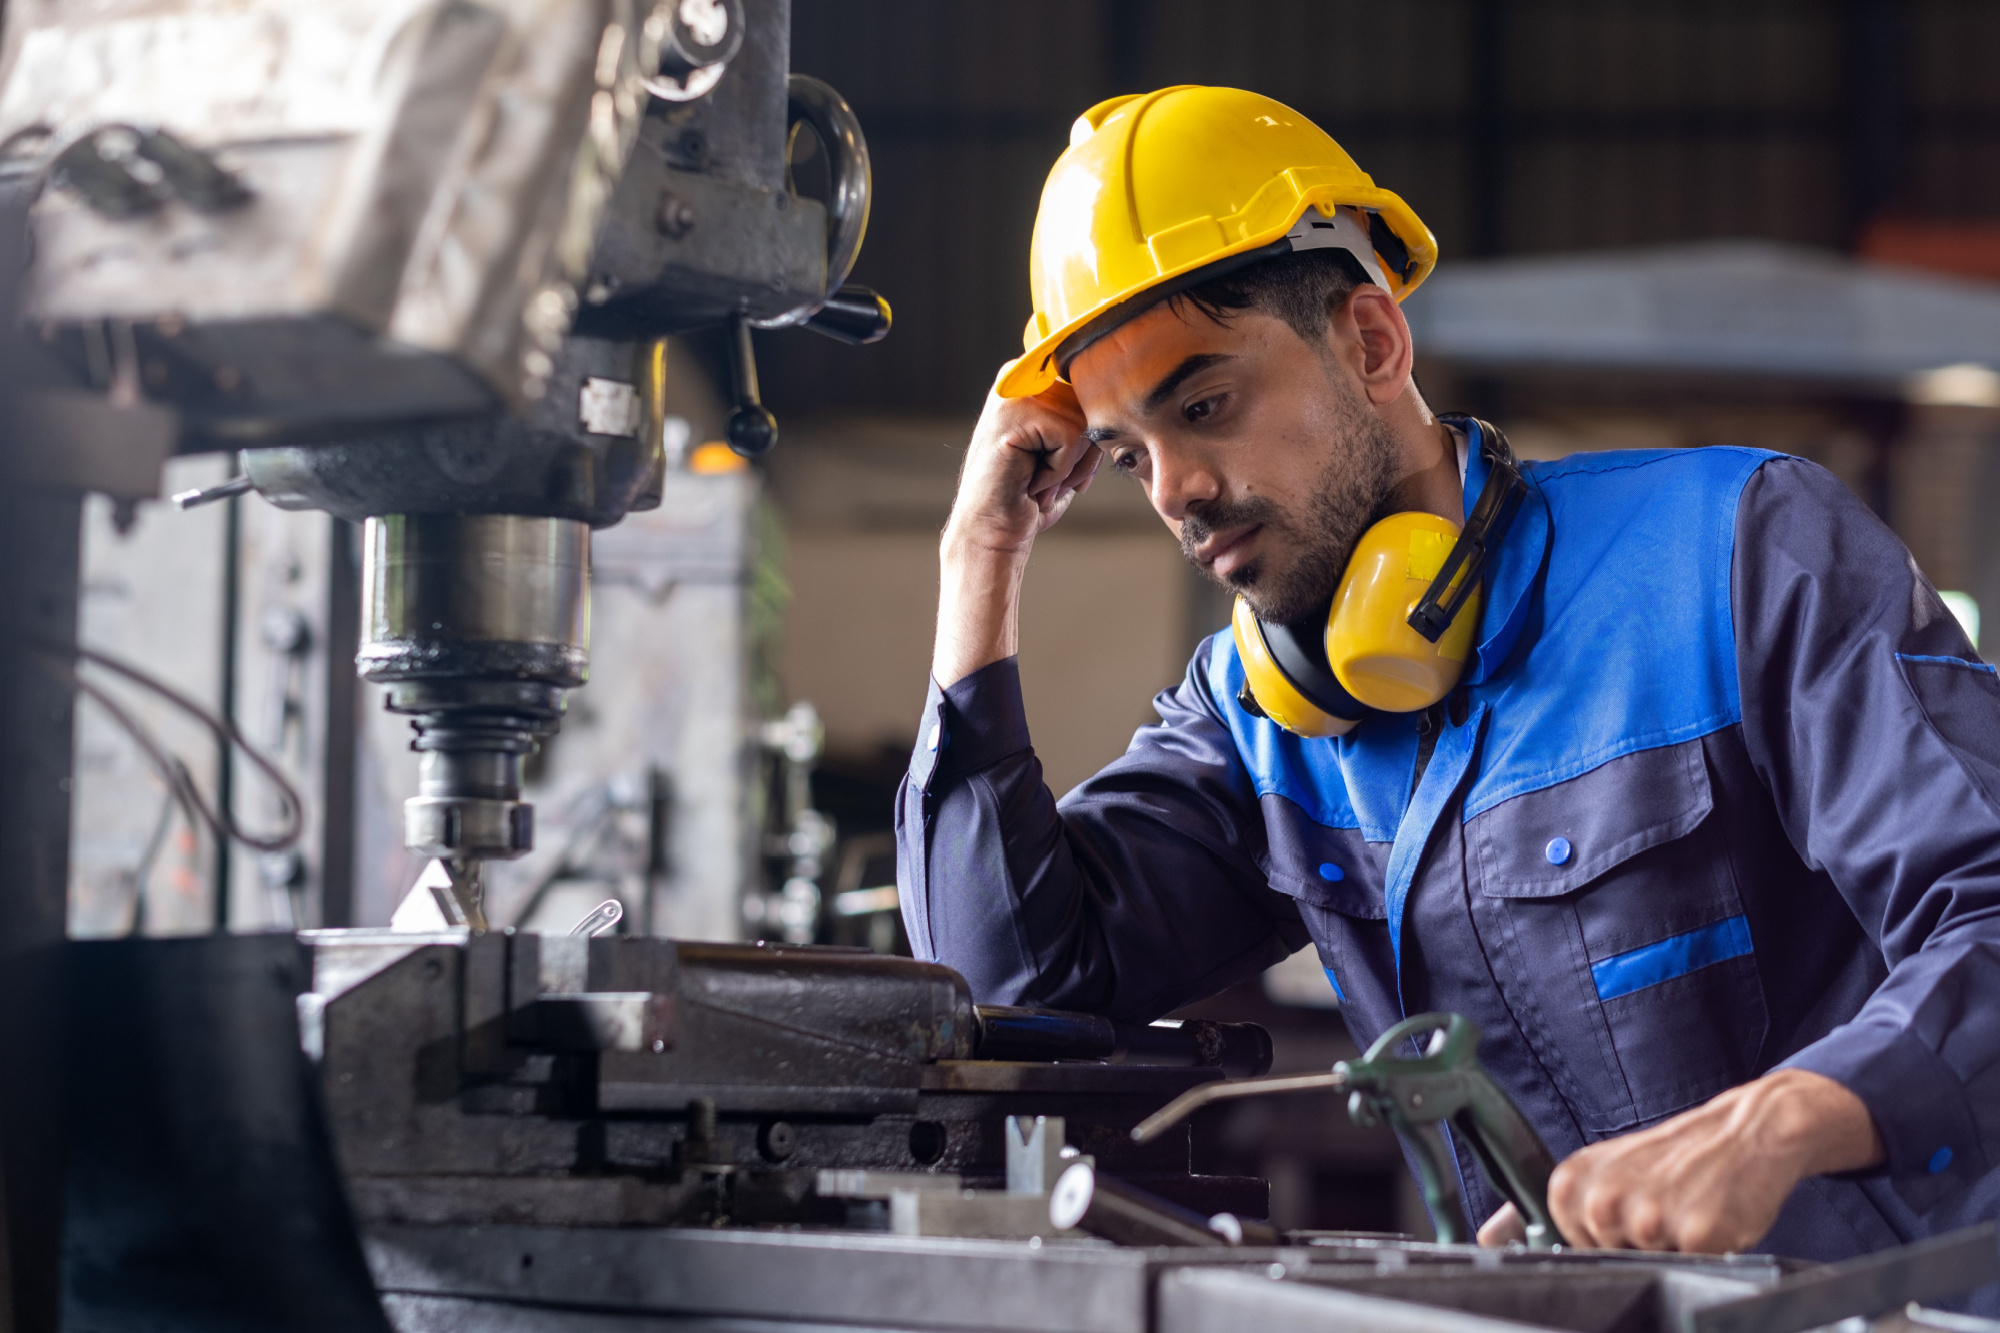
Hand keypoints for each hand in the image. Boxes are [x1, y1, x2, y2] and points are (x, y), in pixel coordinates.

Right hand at [945, 377, 1097, 558]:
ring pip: (1085, 424)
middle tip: (1044, 481)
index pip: (1092, 399)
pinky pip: (1072, 438)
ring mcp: (1016, 391)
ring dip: (1068, 467)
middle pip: (1092, 409)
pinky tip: (1028, 481)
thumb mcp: (1065, 452)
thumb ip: (1088, 423)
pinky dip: (1057, 471)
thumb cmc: (1027, 498)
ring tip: (1034, 480)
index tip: (1052, 470)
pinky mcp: (1018, 411)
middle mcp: (1021, 376)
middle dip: (1080, 457)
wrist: (991, 531)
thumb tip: (1121, 409)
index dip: (1085, 445)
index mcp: (1031, 381)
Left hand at [1479, 1069, 1881, 1252]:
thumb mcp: (1602, 1173)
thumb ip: (1545, 1208)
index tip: (1623, 1216)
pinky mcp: (1696, 1234)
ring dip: (1673, 1250)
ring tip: (1685, 1209)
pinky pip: (1694, 1268)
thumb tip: (1490, 1239)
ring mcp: (1649, 1217)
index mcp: (1570, 1183)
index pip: (1566, 1248)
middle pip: (1609, 1262)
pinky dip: (1707, 1252)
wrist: (1745, 1132)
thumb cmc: (1671, 1158)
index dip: (1601, 1240)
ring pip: (1652, 1268)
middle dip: (1638, 1248)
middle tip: (1662, 1206)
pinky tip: (1710, 1218)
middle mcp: (1603, 1198)